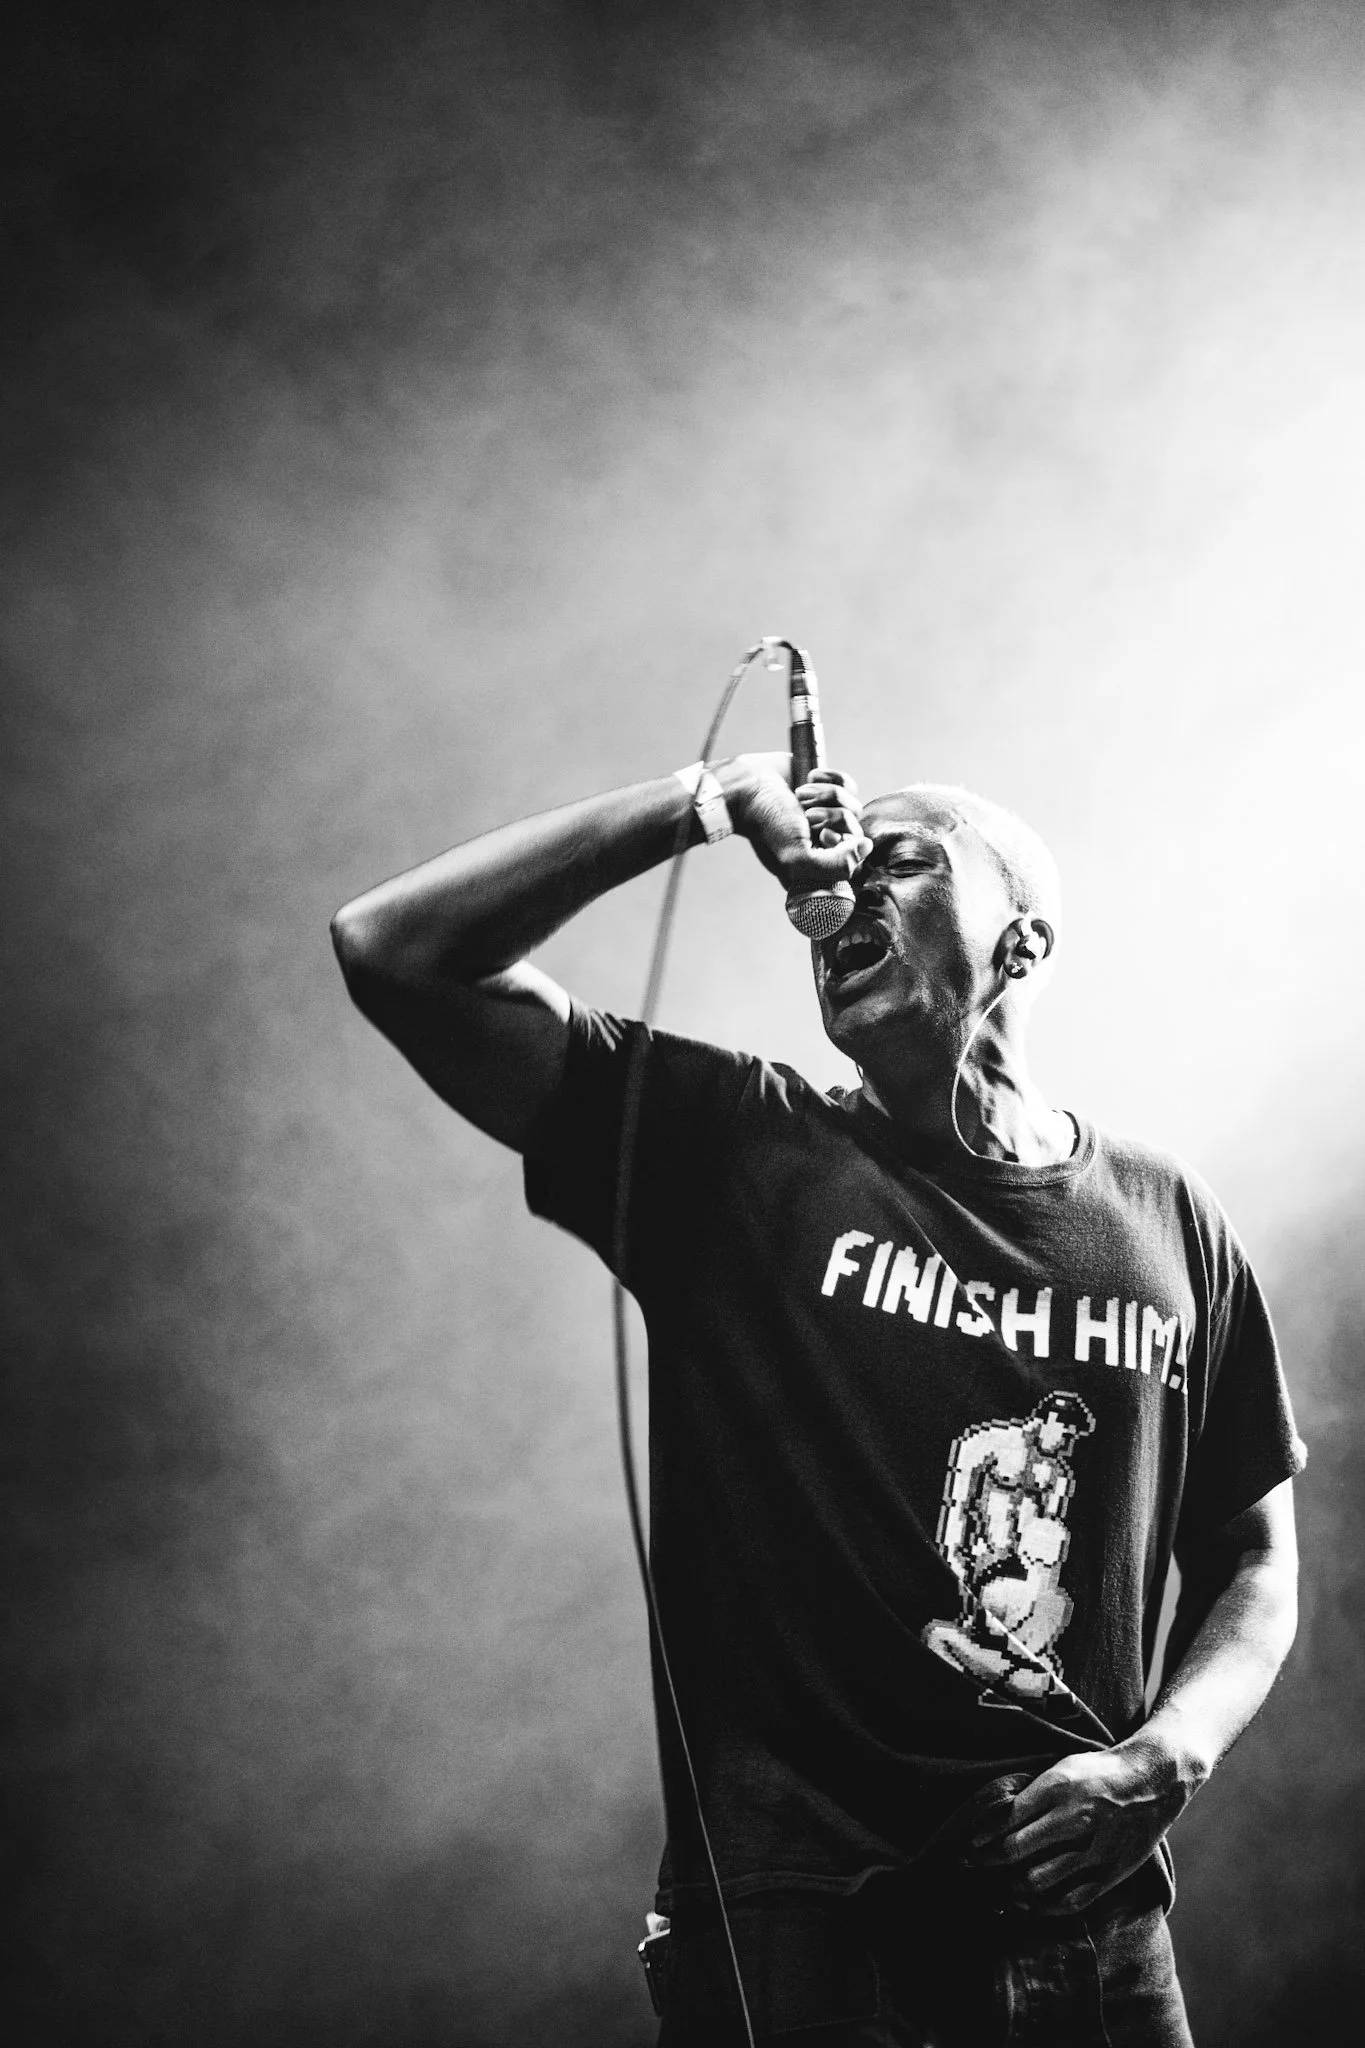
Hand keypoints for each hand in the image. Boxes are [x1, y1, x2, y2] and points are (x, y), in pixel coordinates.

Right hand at [718, 753, 870, 892]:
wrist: (748, 783)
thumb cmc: (767, 823)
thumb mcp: (798, 858)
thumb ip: (837, 866)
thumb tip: (867, 847)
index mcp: (817, 863)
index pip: (853, 859)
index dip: (843, 844)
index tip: (821, 836)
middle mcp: (823, 841)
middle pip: (856, 830)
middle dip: (832, 817)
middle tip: (806, 815)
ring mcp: (826, 814)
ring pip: (853, 805)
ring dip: (827, 796)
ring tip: (801, 795)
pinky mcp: (826, 788)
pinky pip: (849, 784)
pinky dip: (831, 777)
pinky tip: (809, 778)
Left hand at [962, 1738, 1183, 1915]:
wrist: (1152, 1781)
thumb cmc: (1101, 1771)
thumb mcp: (1063, 1767)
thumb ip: (1035, 1793)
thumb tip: (1000, 1818)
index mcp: (1056, 1787)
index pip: (1006, 1818)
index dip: (983, 1836)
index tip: (972, 1845)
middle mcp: (1072, 1818)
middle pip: (1016, 1850)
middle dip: (990, 1862)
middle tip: (977, 1868)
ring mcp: (1092, 1849)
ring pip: (1038, 1880)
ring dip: (1013, 1887)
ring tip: (1002, 1887)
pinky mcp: (1109, 1872)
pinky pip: (1070, 1899)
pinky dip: (1045, 1906)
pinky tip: (1032, 1903)